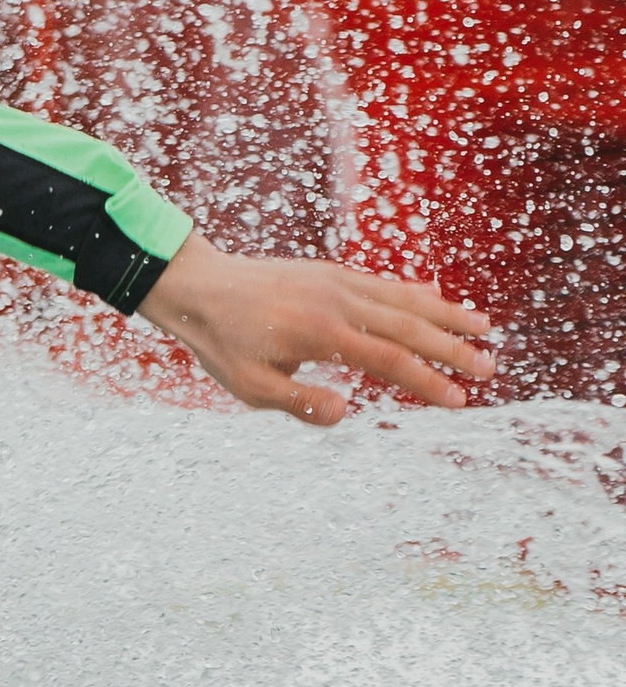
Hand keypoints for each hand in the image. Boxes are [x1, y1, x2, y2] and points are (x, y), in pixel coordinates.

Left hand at [136, 233, 496, 424]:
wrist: (198, 286)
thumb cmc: (221, 342)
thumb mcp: (248, 385)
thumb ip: (298, 402)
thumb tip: (347, 413)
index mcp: (320, 333)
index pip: (388, 360)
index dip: (427, 381)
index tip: (460, 401)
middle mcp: (336, 302)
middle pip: (408, 326)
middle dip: (452, 349)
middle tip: (490, 369)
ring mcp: (336, 282)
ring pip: (402, 298)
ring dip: (446, 313)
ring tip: (485, 328)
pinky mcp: (331, 273)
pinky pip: (382, 283)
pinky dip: (414, 292)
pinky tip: (437, 297)